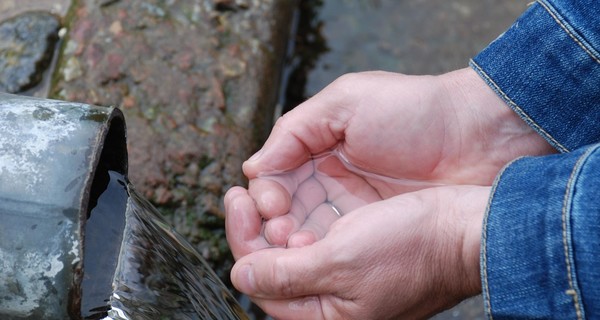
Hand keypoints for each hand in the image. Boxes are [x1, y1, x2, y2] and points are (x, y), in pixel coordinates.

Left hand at [226, 185, 488, 319]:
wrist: (465, 230)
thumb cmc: (414, 249)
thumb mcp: (341, 262)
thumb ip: (286, 274)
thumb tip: (241, 277)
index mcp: (325, 315)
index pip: (262, 281)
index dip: (242, 240)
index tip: (236, 201)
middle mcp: (331, 301)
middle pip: (272, 267)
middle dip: (256, 230)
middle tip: (243, 193)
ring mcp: (344, 277)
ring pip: (291, 251)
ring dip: (278, 222)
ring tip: (273, 193)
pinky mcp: (356, 255)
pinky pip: (315, 239)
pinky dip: (302, 219)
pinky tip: (300, 201)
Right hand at [239, 67, 551, 246]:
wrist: (482, 139)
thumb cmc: (417, 112)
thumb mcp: (348, 102)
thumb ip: (294, 130)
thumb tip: (253, 167)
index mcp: (321, 148)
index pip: (276, 179)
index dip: (265, 194)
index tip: (268, 202)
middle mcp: (333, 181)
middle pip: (284, 211)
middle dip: (270, 223)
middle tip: (276, 229)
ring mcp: (355, 210)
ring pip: (305, 234)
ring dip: (289, 243)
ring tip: (292, 244)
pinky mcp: (376, 233)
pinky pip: (336, 249)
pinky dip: (319, 254)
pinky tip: (315, 254)